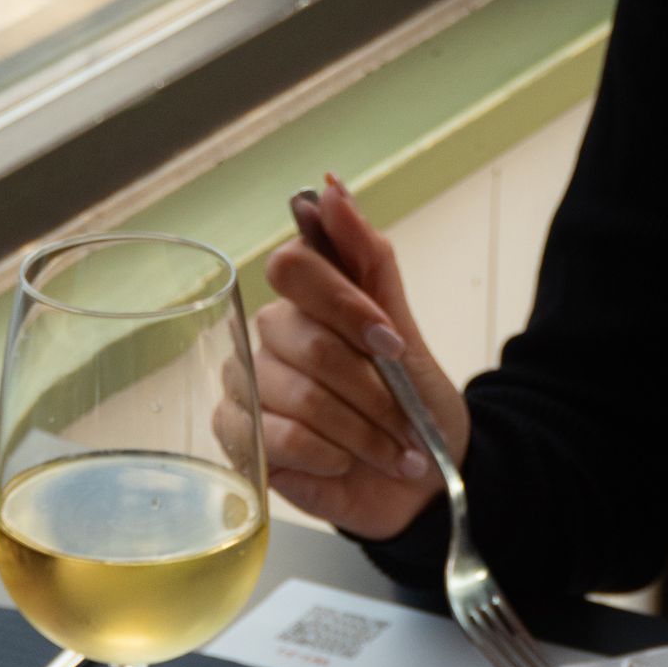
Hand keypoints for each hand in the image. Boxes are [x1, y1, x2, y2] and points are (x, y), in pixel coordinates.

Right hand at [257, 175, 468, 540]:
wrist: (421, 479)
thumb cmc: (412, 403)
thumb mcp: (404, 330)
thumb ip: (368, 259)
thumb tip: (330, 187)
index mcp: (305, 300)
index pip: (293, 267)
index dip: (345, 306)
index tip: (391, 345)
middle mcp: (270, 338)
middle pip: (308, 343)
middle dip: (371, 390)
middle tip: (406, 420)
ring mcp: (251, 388)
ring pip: (301, 397)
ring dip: (362, 432)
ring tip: (393, 454)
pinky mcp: (245, 441)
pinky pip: (278, 439)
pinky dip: (326, 456)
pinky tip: (345, 464)